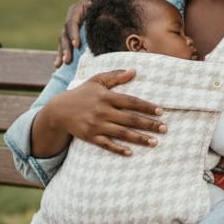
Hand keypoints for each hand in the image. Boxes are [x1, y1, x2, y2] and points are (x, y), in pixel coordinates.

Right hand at [41, 69, 165, 156]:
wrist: (58, 110)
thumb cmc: (82, 93)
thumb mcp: (97, 80)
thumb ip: (116, 76)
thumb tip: (134, 71)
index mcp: (106, 96)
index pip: (131, 102)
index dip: (146, 106)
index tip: (161, 111)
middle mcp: (102, 111)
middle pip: (130, 119)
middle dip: (148, 124)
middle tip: (165, 129)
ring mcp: (96, 125)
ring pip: (121, 133)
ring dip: (139, 138)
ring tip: (154, 142)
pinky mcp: (90, 137)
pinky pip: (106, 144)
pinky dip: (118, 149)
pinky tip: (131, 153)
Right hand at [55, 0, 108, 66]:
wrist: (105, 2)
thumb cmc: (107, 0)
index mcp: (78, 8)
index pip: (72, 22)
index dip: (73, 34)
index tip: (77, 45)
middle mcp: (71, 17)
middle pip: (65, 33)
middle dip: (66, 47)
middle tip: (68, 60)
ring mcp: (70, 26)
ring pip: (63, 40)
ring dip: (61, 53)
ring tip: (60, 65)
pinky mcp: (71, 34)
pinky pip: (64, 45)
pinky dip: (61, 54)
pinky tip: (57, 65)